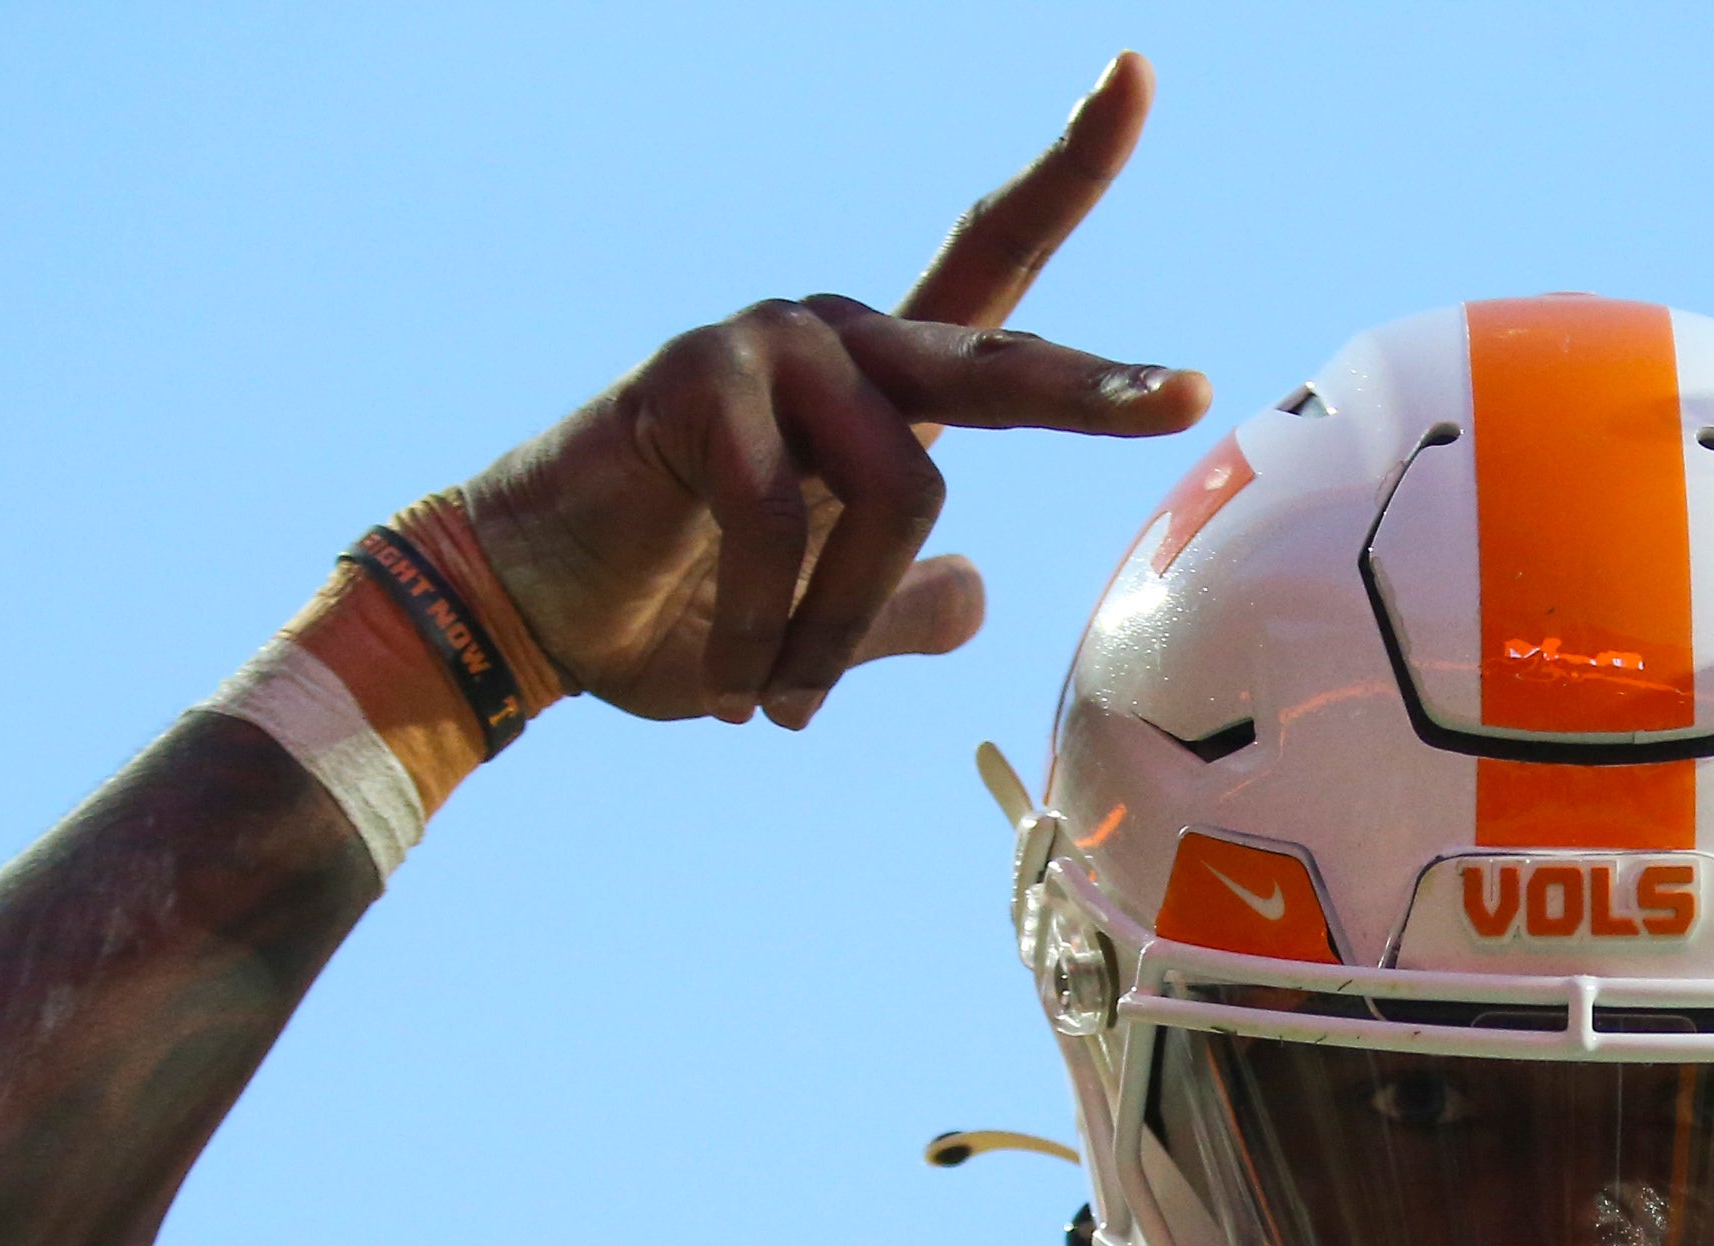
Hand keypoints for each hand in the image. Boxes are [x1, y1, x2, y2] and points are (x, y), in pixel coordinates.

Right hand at [460, 53, 1211, 730]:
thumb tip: (975, 590)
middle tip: (1186, 396)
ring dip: (837, 624)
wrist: (527, 617)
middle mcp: (835, 337)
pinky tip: (734, 680)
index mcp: (876, 380)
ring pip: (902, 489)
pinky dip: (768, 627)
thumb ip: (894, 607)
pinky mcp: (697, 380)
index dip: (1067, 174)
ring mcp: (767, 344)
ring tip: (780, 701)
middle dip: (1093, 392)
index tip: (1137, 75)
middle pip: (997, 362)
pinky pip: (785, 526)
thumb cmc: (666, 612)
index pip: (991, 264)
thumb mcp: (809, 631)